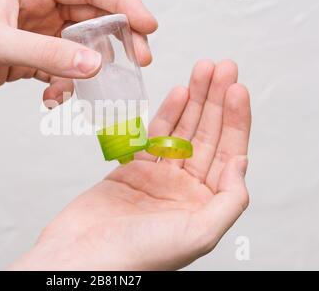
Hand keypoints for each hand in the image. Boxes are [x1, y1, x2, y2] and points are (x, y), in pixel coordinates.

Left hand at [0, 0, 156, 129]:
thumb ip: (48, 54)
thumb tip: (96, 64)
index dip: (124, 4)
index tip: (148, 26)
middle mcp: (34, 10)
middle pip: (92, 18)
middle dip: (117, 39)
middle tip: (138, 60)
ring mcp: (31, 38)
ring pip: (78, 49)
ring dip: (86, 70)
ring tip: (76, 89)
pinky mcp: (23, 64)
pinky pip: (59, 72)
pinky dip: (63, 87)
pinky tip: (51, 98)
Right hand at [13, 60, 251, 269]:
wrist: (82, 255)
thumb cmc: (137, 254)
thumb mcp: (199, 234)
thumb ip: (229, 200)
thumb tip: (242, 162)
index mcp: (204, 206)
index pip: (228, 153)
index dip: (235, 119)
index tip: (237, 88)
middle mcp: (184, 190)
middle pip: (206, 135)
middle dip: (215, 100)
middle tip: (222, 68)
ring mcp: (158, 177)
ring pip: (182, 130)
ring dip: (194, 100)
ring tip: (203, 70)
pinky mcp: (131, 169)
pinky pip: (153, 136)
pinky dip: (166, 113)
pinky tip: (178, 93)